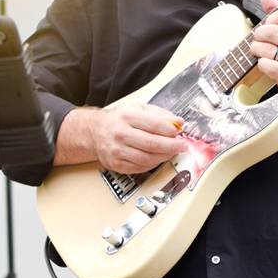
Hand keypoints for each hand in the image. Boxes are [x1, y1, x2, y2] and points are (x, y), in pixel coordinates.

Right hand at [56, 101, 186, 172]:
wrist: (95, 132)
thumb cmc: (119, 120)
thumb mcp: (138, 108)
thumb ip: (160, 114)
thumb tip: (178, 122)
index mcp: (127, 116)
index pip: (154, 124)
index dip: (170, 130)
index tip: (179, 133)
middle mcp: (121, 133)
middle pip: (152, 144)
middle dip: (172, 146)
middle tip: (182, 146)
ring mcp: (118, 150)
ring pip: (148, 159)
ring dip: (164, 157)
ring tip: (171, 152)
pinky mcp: (117, 164)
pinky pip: (140, 168)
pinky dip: (153, 164)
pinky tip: (158, 158)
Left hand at [248, 0, 277, 107]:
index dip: (270, 20)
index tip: (269, 26)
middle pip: (270, 31)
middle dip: (258, 35)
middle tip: (259, 40)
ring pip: (265, 48)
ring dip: (256, 50)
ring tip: (260, 52)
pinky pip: (266, 65)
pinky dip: (262, 64)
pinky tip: (266, 65)